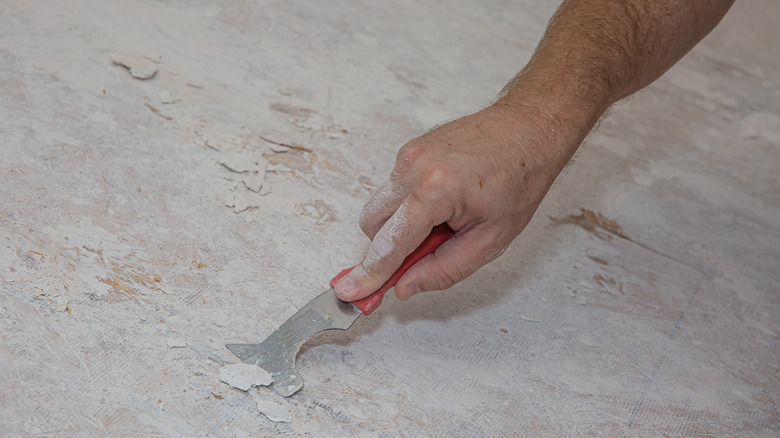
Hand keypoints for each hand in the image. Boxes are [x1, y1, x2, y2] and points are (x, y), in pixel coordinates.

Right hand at [334, 102, 576, 301]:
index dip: (369, 275)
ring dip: (401, 225)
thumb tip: (404, 286)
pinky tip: (445, 201)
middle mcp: (413, 168)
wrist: (528, 129)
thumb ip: (443, 269)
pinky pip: (393, 189)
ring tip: (445, 221)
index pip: (389, 245)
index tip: (348, 292)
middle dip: (390, 246)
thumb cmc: (519, 179)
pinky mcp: (410, 149)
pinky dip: (409, 205)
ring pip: (379, 207)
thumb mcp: (491, 240)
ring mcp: (408, 154)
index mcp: (434, 191)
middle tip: (429, 251)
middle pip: (372, 226)